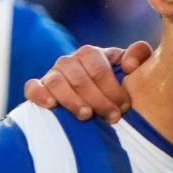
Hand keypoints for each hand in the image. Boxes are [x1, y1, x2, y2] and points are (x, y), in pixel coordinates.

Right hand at [23, 42, 153, 122]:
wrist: (97, 100)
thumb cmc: (117, 84)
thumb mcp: (133, 68)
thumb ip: (139, 55)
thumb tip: (128, 65)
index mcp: (91, 54)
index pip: (98, 68)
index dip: (112, 88)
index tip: (124, 107)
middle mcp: (70, 61)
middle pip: (79, 78)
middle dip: (98, 99)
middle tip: (112, 118)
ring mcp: (53, 74)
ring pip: (57, 82)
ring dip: (72, 100)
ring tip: (86, 116)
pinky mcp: (39, 88)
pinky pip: (33, 87)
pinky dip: (40, 94)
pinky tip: (51, 105)